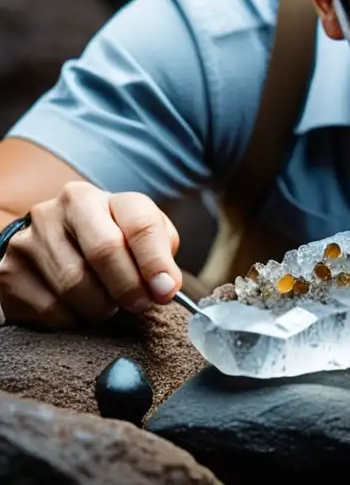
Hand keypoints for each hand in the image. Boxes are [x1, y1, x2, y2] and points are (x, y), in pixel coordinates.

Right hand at [0, 182, 181, 328]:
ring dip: (102, 306)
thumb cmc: (105, 239)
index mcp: (93, 197)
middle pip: (104, 251)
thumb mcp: (136, 233)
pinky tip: (78, 308)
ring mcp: (26, 243)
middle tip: (141, 304)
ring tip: (108, 302)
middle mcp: (55, 212)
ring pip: (76, 287)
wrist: (47, 248)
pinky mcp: (8, 275)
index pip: (138, 224)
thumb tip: (165, 287)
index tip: (166, 290)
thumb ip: (160, 252)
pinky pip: (51, 310)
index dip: (156, 262)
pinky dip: (74, 319)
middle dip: (130, 286)